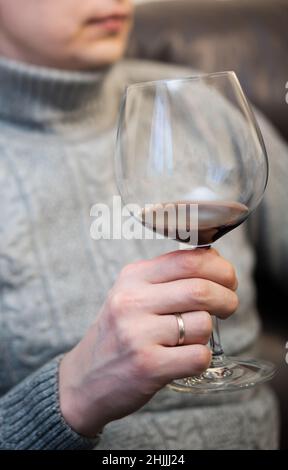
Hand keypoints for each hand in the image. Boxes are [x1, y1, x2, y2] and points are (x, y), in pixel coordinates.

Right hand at [59, 248, 237, 436]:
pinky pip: (199, 356)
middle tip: (228, 307)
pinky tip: (185, 359)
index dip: (220, 268)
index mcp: (133, 277)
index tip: (228, 280)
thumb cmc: (118, 333)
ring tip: (190, 339)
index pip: (188, 259)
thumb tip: (214, 261)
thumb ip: (167, 276)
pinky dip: (201, 358)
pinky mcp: (147, 366)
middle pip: (201, 290)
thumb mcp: (131, 293)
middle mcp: (132, 301)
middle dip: (227, 299)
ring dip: (207, 334)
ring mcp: (138, 334)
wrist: (84, 379)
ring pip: (203, 324)